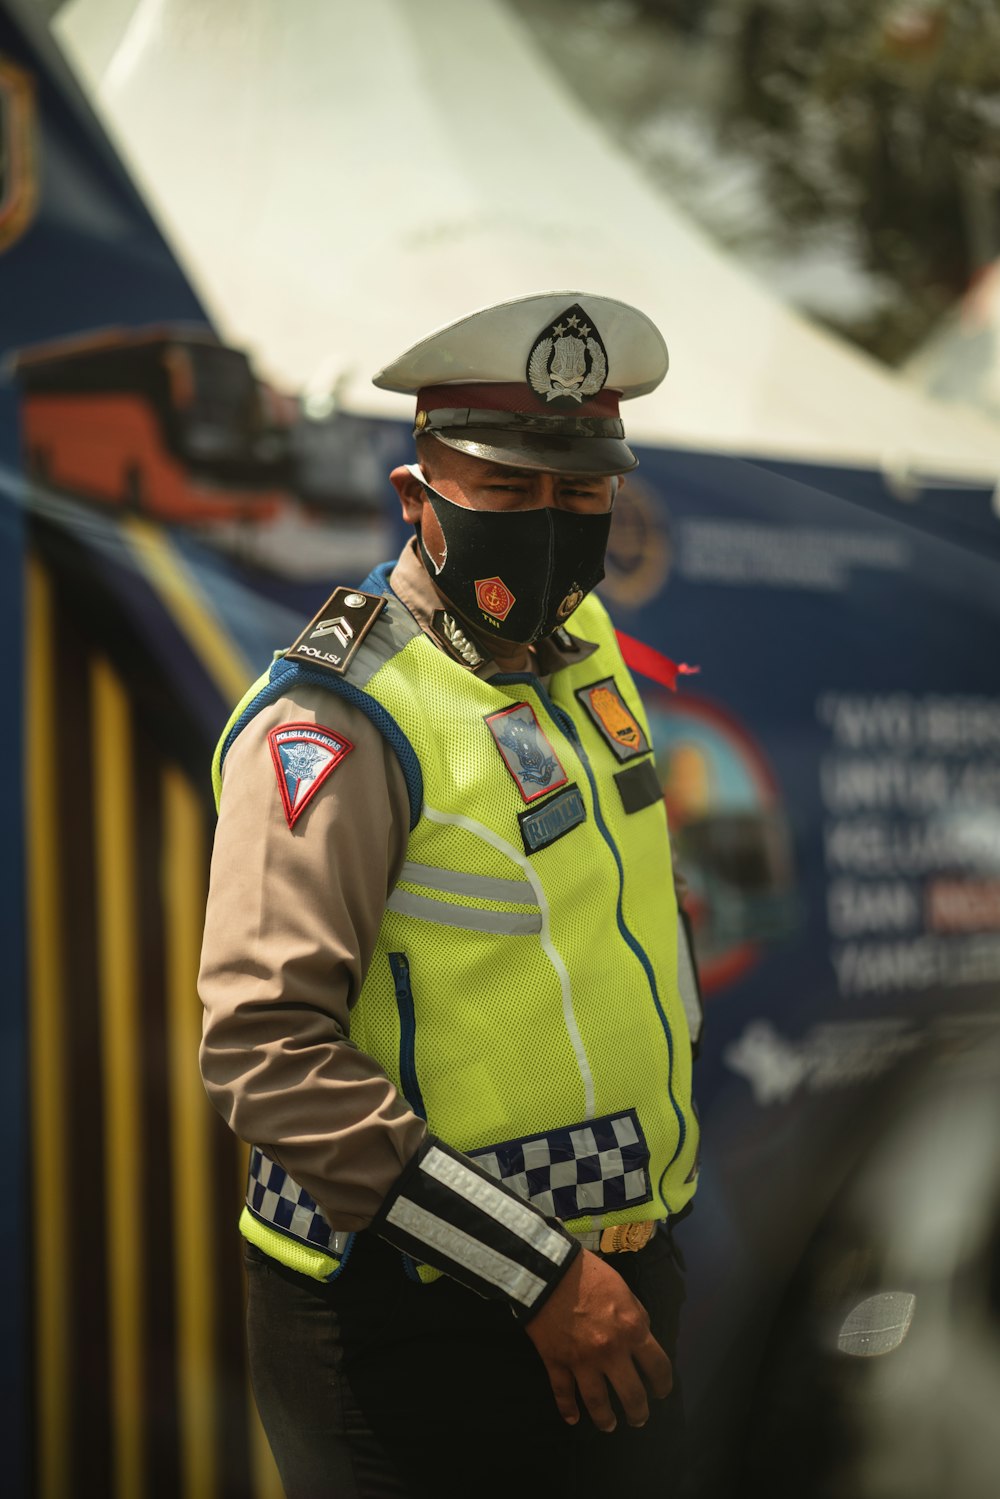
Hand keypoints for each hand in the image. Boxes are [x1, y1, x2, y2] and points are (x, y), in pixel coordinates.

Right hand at [523, 1248, 671, 1432]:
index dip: (663, 1384)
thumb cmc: (589, 1274)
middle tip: (639, 1419)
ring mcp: (581, 1361)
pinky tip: (573, 1419)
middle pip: (631, 1395)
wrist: (548, 1269)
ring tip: (609, 1426)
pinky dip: (568, 1409)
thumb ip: (637, 1315)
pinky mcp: (556, 1362)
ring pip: (598, 1403)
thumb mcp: (624, 1289)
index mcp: (632, 1330)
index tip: (661, 1392)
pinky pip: (563, 1393)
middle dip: (639, 1412)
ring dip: (606, 1419)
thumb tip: (643, 1335)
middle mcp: (610, 1351)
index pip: (658, 1367)